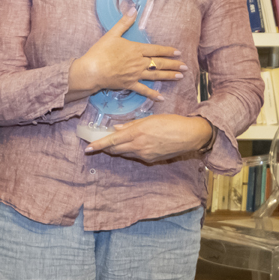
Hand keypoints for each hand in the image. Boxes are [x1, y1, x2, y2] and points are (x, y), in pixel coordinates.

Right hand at [68, 9, 185, 102]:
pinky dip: (152, 94)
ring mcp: (135, 74)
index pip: (156, 50)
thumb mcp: (111, 34)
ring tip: (180, 76)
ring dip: (169, 76)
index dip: (168, 51)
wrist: (92, 70)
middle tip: (185, 66)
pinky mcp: (129, 84)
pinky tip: (161, 97)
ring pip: (156, 75)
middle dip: (173, 64)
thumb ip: (124, 22)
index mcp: (136, 49)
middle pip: (160, 63)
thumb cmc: (100, 52)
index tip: (178, 52)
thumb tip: (134, 9)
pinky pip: (143, 90)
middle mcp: (139, 62)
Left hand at [85, 114, 213, 162]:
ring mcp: (145, 155)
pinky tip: (134, 145)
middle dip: (106, 148)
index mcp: (137, 133)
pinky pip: (136, 156)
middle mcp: (138, 146)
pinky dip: (131, 151)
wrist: (191, 135)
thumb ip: (132, 125)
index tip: (87, 148)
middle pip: (116, 149)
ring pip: (125, 153)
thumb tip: (116, 128)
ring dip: (117, 149)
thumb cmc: (171, 122)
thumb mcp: (150, 119)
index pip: (112, 141)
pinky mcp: (151, 160)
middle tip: (98, 145)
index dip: (98, 145)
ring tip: (114, 144)